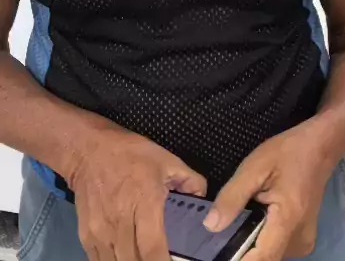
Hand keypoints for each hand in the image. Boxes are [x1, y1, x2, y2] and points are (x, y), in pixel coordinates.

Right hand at [68, 127, 206, 260]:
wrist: (88, 149)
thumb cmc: (130, 153)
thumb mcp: (166, 159)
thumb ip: (190, 180)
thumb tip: (203, 199)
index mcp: (144, 203)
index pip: (152, 249)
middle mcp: (120, 222)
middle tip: (161, 260)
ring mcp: (100, 232)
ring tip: (143, 260)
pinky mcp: (86, 236)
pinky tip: (125, 258)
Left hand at [204, 120, 331, 260]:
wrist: (319, 147)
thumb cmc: (287, 152)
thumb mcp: (254, 167)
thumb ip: (232, 197)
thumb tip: (211, 226)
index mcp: (288, 220)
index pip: (261, 259)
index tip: (218, 252)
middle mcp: (299, 240)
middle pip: (264, 259)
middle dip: (241, 250)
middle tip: (223, 231)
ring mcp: (304, 243)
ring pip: (270, 256)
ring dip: (252, 245)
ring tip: (239, 221)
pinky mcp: (303, 241)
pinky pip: (277, 249)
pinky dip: (263, 241)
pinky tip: (255, 220)